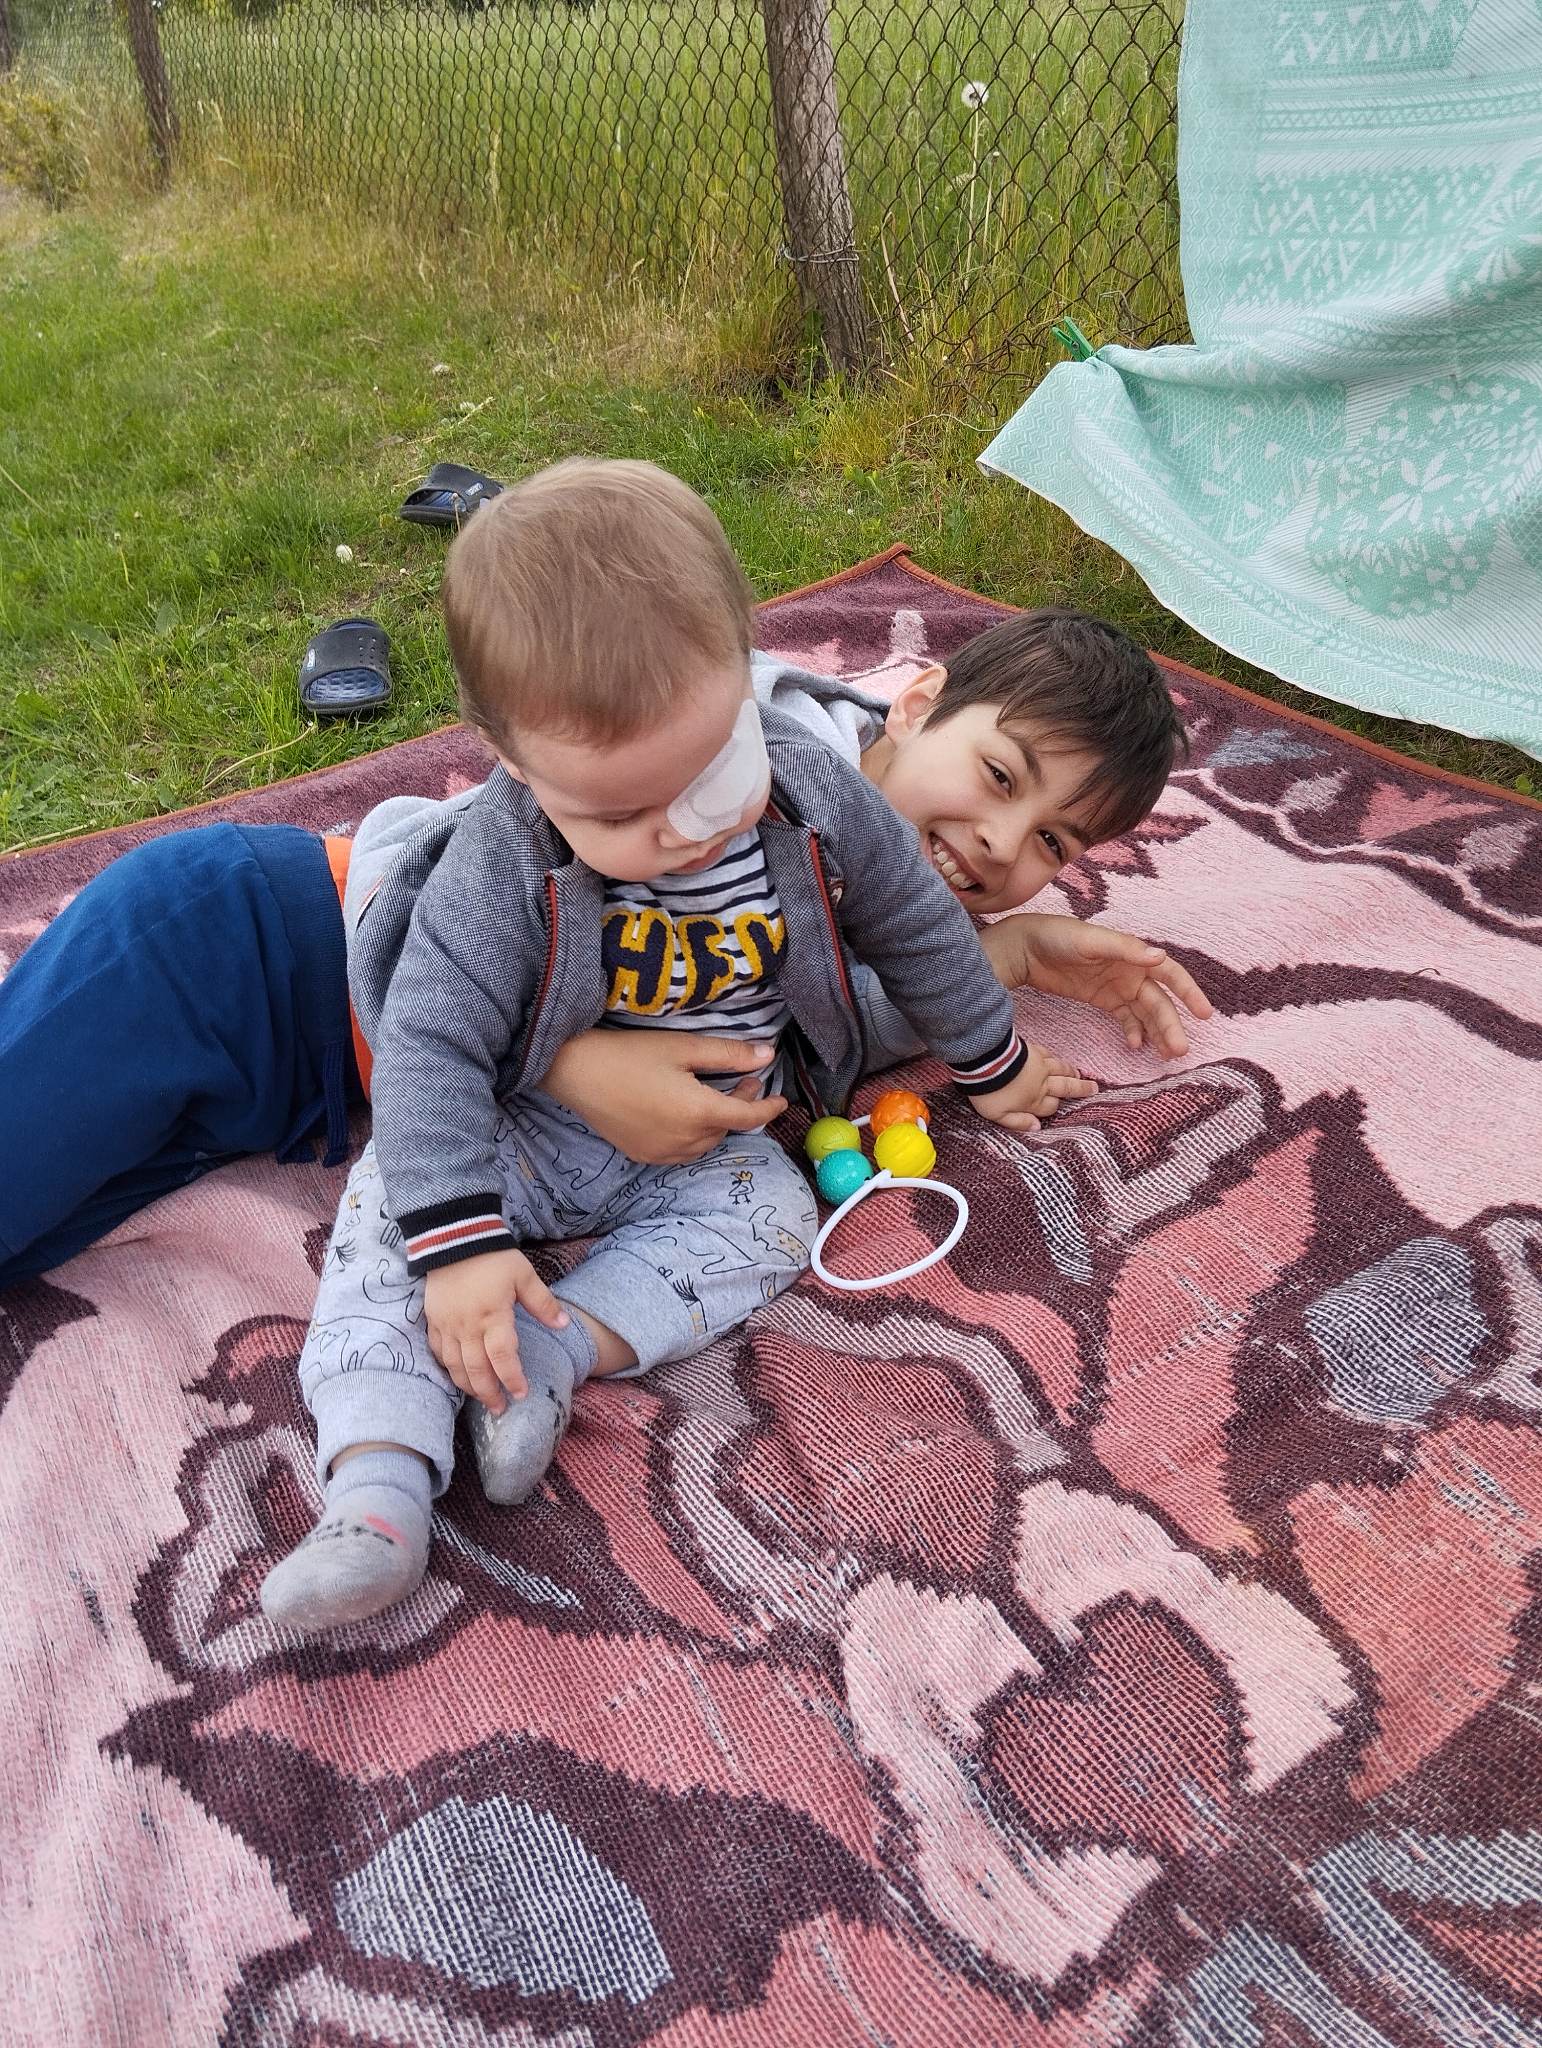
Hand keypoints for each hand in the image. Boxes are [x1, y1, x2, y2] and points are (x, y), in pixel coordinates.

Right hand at [425, 1248, 568, 1414]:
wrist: (453, 1237)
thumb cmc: (493, 1256)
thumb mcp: (524, 1275)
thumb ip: (543, 1302)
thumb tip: (564, 1324)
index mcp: (493, 1316)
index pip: (503, 1357)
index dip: (512, 1379)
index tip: (522, 1394)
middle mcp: (467, 1326)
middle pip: (476, 1370)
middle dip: (489, 1393)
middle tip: (501, 1409)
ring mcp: (447, 1325)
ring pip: (455, 1366)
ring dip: (468, 1386)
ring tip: (482, 1398)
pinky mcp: (433, 1320)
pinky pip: (438, 1352)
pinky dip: (448, 1368)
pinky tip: (458, 1375)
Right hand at [540, 1029, 788, 1164]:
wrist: (575, 1072)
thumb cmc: (629, 1054)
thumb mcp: (684, 1048)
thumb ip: (729, 1055)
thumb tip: (766, 1055)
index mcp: (699, 1113)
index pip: (749, 1117)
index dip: (768, 1107)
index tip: (781, 1099)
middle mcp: (684, 1141)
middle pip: (726, 1129)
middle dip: (739, 1107)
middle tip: (741, 1080)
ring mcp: (662, 1153)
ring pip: (705, 1144)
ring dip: (716, 1123)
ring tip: (712, 1096)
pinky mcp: (643, 1155)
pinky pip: (681, 1151)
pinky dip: (693, 1136)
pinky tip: (683, 1113)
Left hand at [969, 1044, 1098, 1132]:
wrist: (986, 1061)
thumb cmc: (989, 1091)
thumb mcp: (998, 1115)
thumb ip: (1018, 1122)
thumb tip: (1037, 1128)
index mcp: (1034, 1101)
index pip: (1051, 1107)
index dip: (1055, 1108)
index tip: (1058, 1108)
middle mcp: (1041, 1083)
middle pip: (1065, 1087)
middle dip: (1080, 1089)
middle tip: (1094, 1088)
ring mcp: (1039, 1065)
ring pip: (1061, 1069)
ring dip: (1071, 1072)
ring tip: (1080, 1075)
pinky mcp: (1033, 1050)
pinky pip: (1049, 1054)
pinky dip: (1055, 1058)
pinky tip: (1057, 1059)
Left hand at [980, 913, 1212, 1057]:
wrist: (1023, 948)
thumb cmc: (1057, 936)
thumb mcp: (1090, 941)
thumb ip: (1124, 949)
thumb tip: (1159, 957)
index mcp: (1133, 955)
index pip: (1169, 974)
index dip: (1189, 992)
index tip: (1204, 1013)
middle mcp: (1130, 971)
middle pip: (1158, 1001)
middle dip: (1171, 1025)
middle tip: (1179, 1050)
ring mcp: (1116, 987)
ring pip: (1145, 1014)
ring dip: (1157, 1032)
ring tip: (1167, 1054)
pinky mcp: (1101, 999)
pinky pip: (1125, 1019)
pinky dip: (1133, 1031)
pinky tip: (1136, 1045)